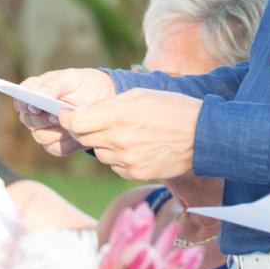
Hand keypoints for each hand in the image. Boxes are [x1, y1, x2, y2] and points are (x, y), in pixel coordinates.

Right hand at [17, 69, 115, 156]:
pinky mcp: (56, 143)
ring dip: (55, 131)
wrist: (107, 102)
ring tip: (69, 125)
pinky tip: (76, 135)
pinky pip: (53, 148)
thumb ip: (53, 85)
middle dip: (42, 119)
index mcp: (36, 90)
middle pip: (27, 119)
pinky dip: (65, 143)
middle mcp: (36, 111)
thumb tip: (38, 95)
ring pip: (39, 136)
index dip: (23, 102)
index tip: (34, 106)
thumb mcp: (73, 79)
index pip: (20, 97)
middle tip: (56, 115)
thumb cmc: (86, 85)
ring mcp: (45, 128)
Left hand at [60, 89, 199, 180]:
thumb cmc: (172, 108)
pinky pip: (114, 165)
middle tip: (99, 122)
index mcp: (117, 116)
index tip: (68, 114)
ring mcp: (126, 160)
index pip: (74, 122)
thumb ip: (108, 105)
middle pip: (84, 137)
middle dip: (86, 129)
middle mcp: (118, 140)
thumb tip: (84, 113)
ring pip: (98, 153)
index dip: (67, 117)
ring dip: (104, 143)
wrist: (202, 136)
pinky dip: (118, 157)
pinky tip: (137, 147)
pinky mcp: (134, 173)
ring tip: (126, 133)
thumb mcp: (138, 95)